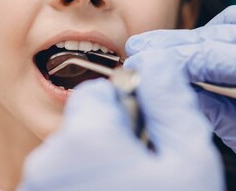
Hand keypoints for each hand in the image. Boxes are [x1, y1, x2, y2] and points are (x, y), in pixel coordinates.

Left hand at [19, 52, 222, 190]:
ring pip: (72, 157)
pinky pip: (62, 184)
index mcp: (84, 139)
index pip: (97, 92)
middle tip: (146, 173)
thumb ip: (170, 101)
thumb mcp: (188, 159)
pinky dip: (85, 188)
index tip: (149, 137)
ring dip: (100, 167)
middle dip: (113, 139)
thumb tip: (160, 59)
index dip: (129, 108)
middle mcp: (48, 163)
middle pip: (82, 126)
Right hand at [126, 4, 235, 189]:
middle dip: (181, 43)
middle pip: (224, 33)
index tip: (142, 55)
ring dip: (205, 34)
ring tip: (172, 47)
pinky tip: (209, 40)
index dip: (175, 56)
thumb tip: (172, 81)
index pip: (218, 55)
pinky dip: (233, 29)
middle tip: (144, 46)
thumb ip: (211, 105)